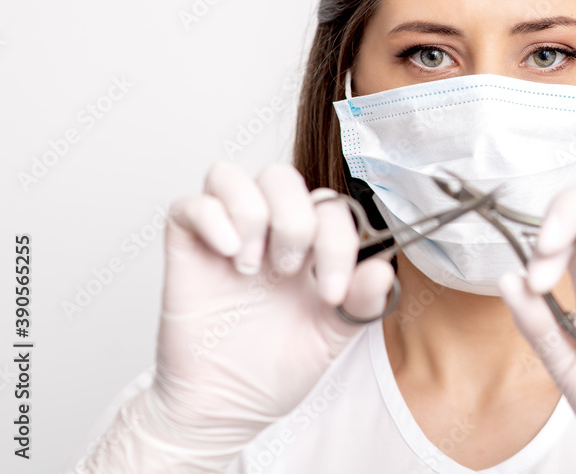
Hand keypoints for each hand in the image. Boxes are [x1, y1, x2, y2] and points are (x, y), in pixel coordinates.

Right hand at [134, 162, 393, 468]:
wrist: (226, 406)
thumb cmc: (276, 367)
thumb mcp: (333, 335)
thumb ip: (362, 301)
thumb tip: (383, 269)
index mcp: (309, 245)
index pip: (328, 206)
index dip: (338, 241)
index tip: (331, 293)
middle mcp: (267, 232)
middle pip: (280, 176)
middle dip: (293, 219)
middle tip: (289, 270)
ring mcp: (225, 236)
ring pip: (230, 175)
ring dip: (250, 213)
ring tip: (252, 267)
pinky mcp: (187, 249)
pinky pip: (190, 204)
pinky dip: (212, 219)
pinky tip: (228, 254)